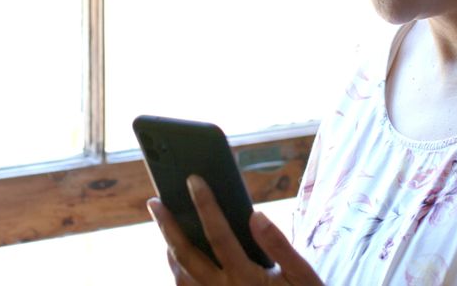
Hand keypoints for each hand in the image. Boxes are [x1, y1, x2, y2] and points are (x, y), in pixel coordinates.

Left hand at [147, 175, 323, 285]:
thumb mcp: (302, 275)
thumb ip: (279, 245)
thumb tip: (255, 215)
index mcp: (246, 279)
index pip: (219, 235)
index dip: (206, 205)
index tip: (194, 180)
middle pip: (186, 255)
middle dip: (168, 226)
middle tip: (155, 202)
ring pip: (180, 276)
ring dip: (170, 248)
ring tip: (165, 225)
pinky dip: (178, 271)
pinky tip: (179, 256)